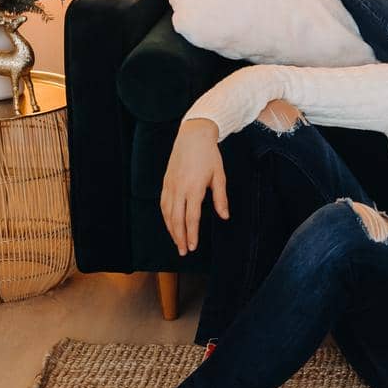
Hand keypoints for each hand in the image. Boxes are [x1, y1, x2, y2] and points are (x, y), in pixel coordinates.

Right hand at [160, 118, 226, 256]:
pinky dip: (166, 217)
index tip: (193, 247)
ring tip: (177, 242)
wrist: (193, 136)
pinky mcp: (165, 182)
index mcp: (194, 188)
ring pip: (167, 213)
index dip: (192, 234)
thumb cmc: (209, 155)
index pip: (191, 217)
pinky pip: (163, 204)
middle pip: (176, 219)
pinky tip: (170, 224)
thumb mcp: (219, 176)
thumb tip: (224, 216)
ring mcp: (170, 185)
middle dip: (179, 237)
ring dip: (171, 230)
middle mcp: (179, 188)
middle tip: (183, 252)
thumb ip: (221, 198)